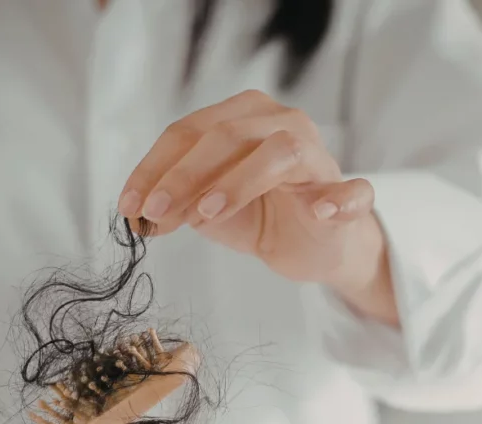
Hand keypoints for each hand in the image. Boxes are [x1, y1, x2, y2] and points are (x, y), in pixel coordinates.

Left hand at [118, 90, 397, 323]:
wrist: (315, 246)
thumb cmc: (261, 216)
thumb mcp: (208, 211)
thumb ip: (180, 205)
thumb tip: (143, 214)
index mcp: (242, 119)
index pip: (188, 133)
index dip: (153, 169)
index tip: (128, 206)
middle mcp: (280, 124)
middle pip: (227, 134)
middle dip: (183, 174)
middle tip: (155, 212)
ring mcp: (317, 156)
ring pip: (279, 151)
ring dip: (238, 181)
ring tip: (206, 214)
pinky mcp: (347, 194)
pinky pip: (353, 191)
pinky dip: (339, 199)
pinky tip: (322, 210)